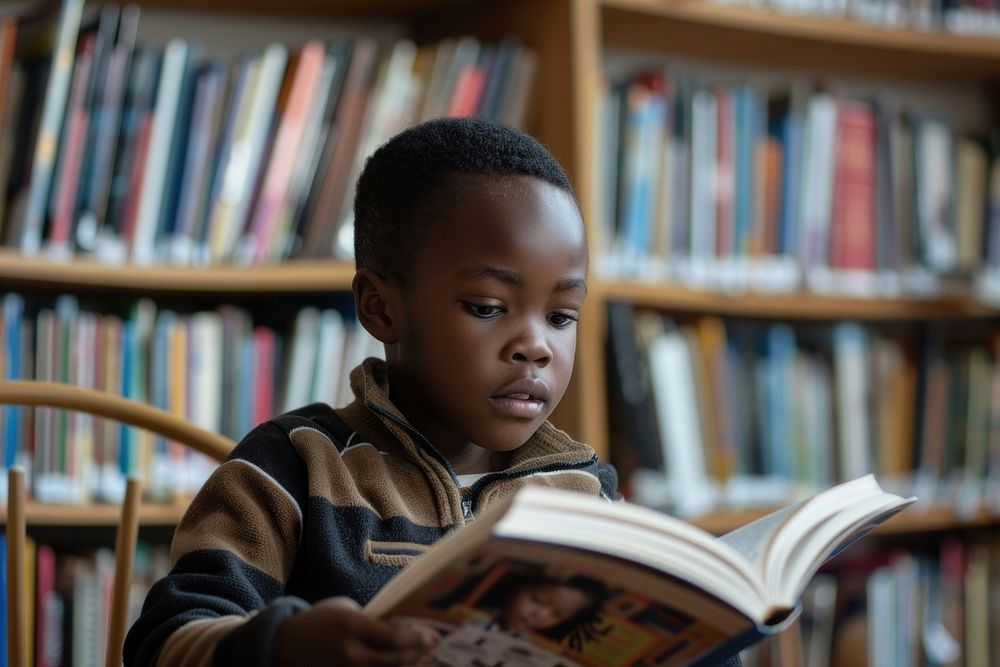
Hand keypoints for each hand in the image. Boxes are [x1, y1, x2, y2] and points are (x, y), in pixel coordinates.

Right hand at [272, 596, 434, 665]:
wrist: (284, 644)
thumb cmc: (319, 621)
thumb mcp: (344, 610)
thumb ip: (370, 620)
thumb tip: (403, 629)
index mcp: (352, 626)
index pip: (393, 637)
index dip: (416, 639)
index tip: (431, 637)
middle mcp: (350, 652)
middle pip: (394, 660)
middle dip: (417, 655)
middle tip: (431, 648)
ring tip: (419, 660)